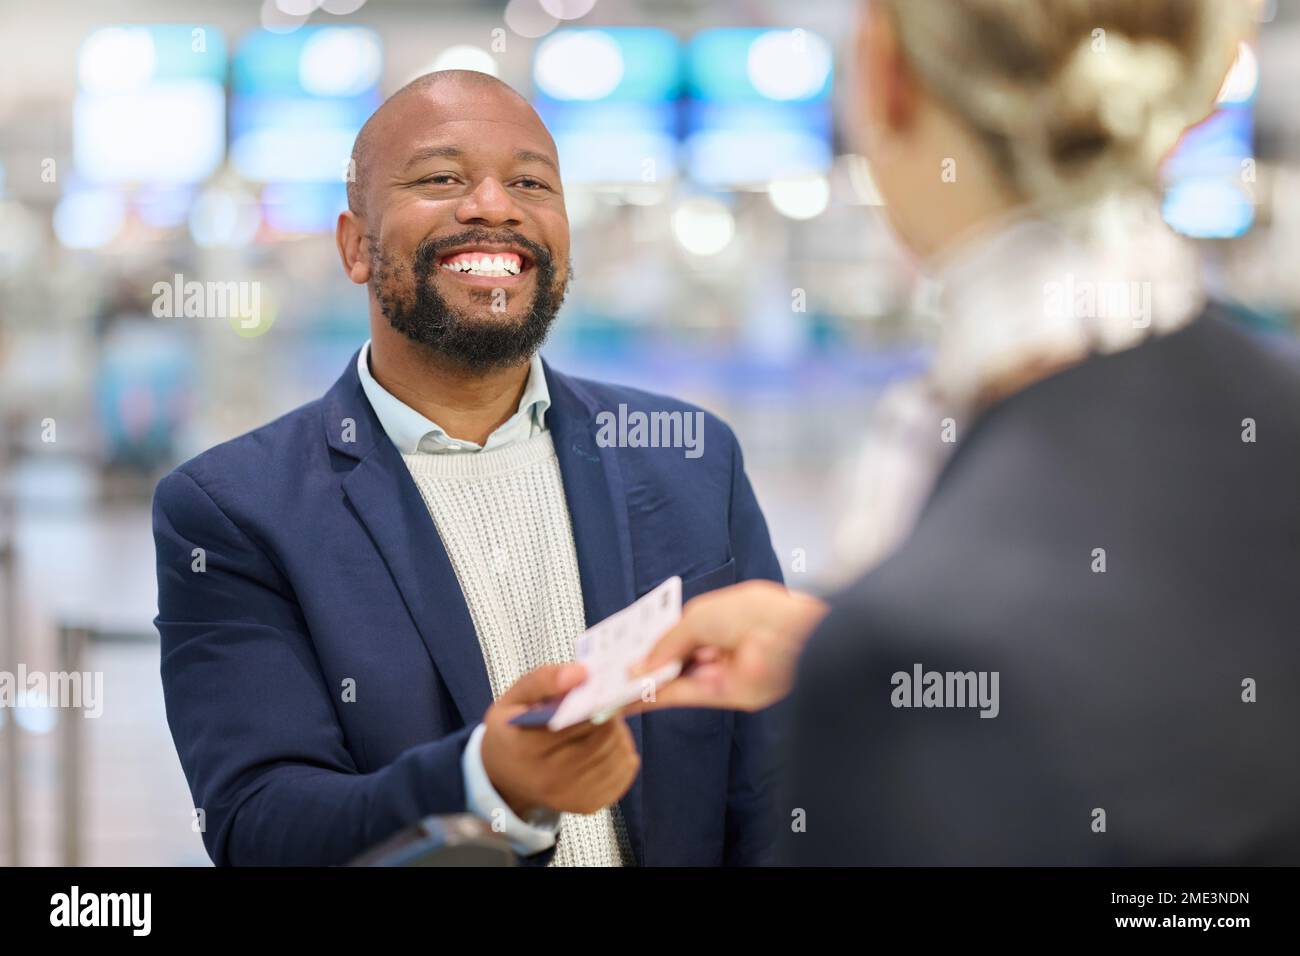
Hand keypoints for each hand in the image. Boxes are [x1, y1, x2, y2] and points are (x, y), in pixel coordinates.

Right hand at [481, 663, 640, 818]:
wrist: (503, 776)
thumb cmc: (512, 730)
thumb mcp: (514, 698)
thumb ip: (544, 679)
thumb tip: (580, 673)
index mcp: (527, 747)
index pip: (579, 720)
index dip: (597, 699)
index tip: (599, 688)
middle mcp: (548, 778)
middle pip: (603, 737)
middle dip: (609, 715)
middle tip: (602, 703)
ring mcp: (569, 796)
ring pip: (617, 754)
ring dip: (618, 733)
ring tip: (603, 723)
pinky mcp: (587, 805)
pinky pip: (623, 774)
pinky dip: (623, 754)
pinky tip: (607, 745)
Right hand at [628, 580, 828, 712]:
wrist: (789, 638)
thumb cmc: (754, 613)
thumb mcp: (697, 618)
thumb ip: (665, 643)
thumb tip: (641, 664)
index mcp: (716, 616)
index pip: (675, 630)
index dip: (648, 640)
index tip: (621, 647)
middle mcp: (718, 644)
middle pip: (672, 657)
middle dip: (642, 662)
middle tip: (607, 669)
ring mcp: (719, 670)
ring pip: (672, 678)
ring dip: (642, 683)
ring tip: (608, 687)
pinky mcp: (720, 694)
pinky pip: (680, 696)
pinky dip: (654, 698)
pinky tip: (629, 699)